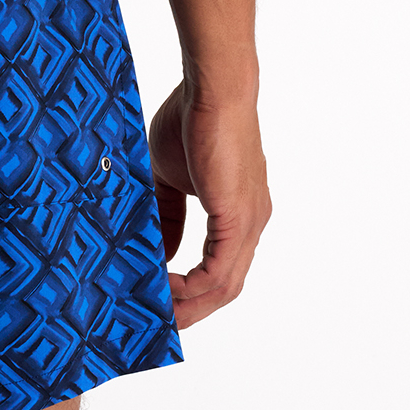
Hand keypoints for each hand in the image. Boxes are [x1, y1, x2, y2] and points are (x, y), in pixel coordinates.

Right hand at [148, 84, 270, 330]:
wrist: (213, 88)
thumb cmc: (192, 117)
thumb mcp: (170, 175)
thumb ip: (168, 214)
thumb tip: (161, 250)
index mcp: (238, 212)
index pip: (219, 265)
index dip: (192, 288)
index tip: (160, 298)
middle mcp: (252, 224)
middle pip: (225, 287)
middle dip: (191, 309)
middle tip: (158, 321)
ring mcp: (249, 224)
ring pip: (224, 286)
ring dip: (191, 305)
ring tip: (157, 313)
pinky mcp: (239, 219)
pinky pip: (218, 272)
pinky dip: (192, 287)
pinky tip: (165, 289)